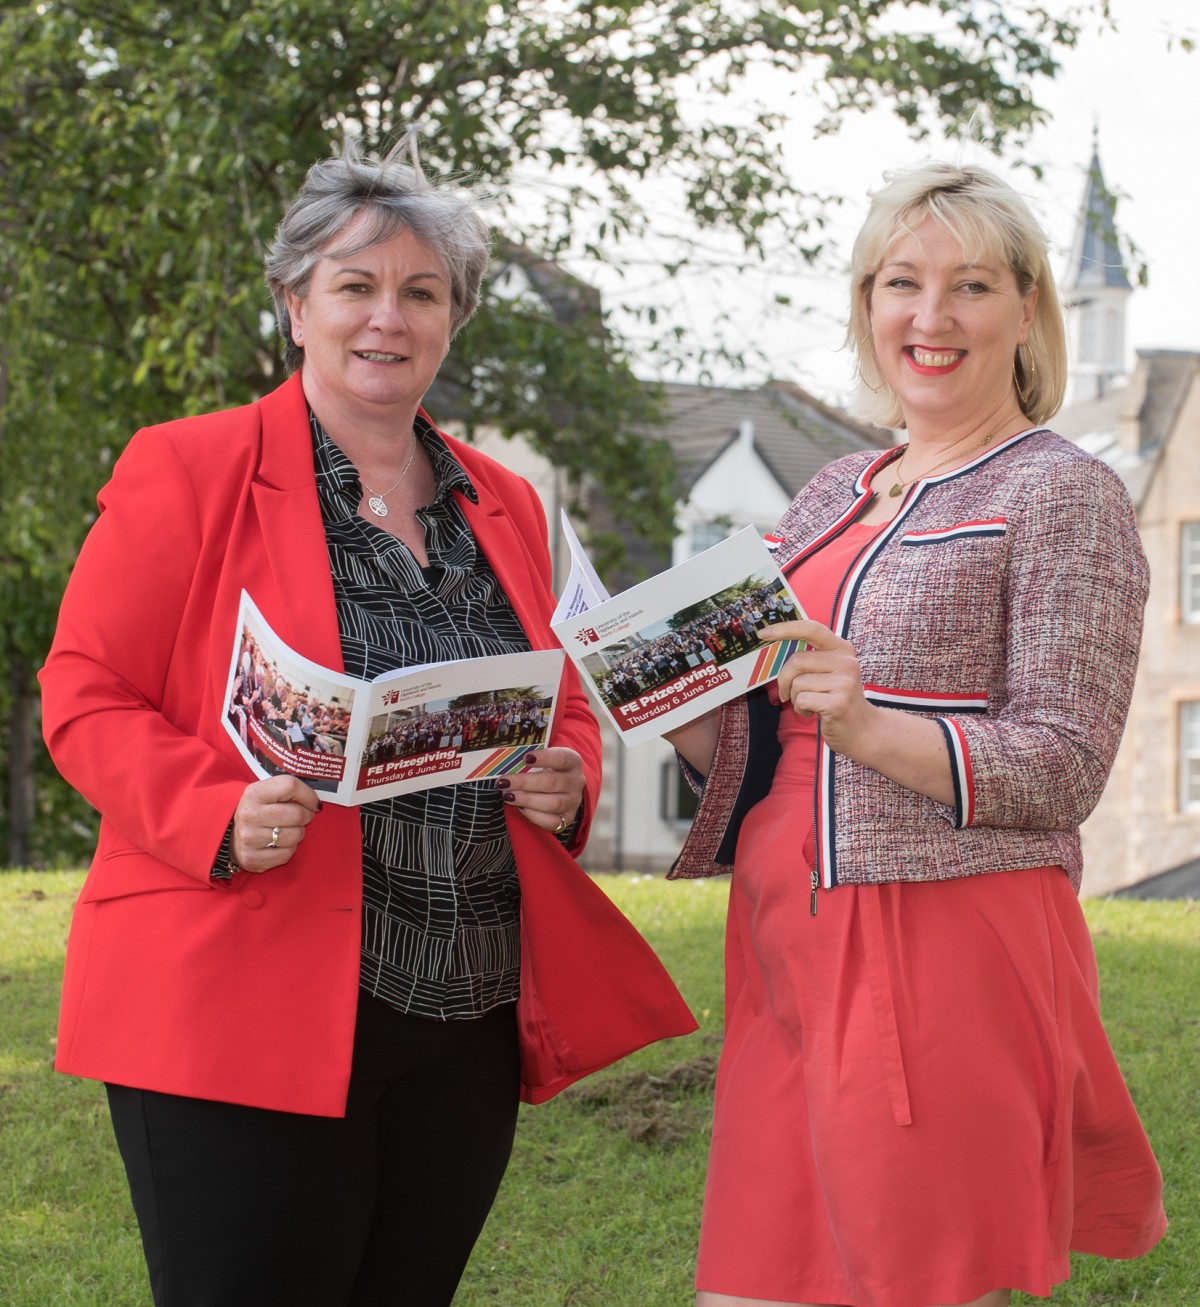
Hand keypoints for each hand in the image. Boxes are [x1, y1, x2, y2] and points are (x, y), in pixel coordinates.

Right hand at [229, 775, 321, 872]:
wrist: (229, 832)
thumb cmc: (257, 810)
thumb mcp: (266, 792)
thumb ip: (288, 790)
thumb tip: (316, 802)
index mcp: (254, 793)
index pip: (291, 786)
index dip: (308, 795)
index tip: (313, 802)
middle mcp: (249, 815)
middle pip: (297, 814)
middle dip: (306, 816)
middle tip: (302, 817)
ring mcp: (249, 838)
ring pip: (295, 836)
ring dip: (298, 833)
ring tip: (288, 830)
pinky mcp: (252, 858)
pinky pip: (287, 854)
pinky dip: (289, 849)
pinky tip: (279, 843)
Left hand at [495, 747, 584, 835]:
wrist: (562, 788)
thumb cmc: (546, 769)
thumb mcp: (543, 759)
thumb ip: (530, 758)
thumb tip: (507, 760)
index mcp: (572, 762)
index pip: (561, 758)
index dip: (544, 758)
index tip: (525, 758)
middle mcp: (576, 782)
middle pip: (552, 783)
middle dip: (525, 783)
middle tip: (504, 782)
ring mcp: (573, 802)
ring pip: (552, 804)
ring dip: (526, 800)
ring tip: (508, 796)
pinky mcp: (566, 818)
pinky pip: (551, 822)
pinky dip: (533, 815)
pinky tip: (520, 808)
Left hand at [759, 619, 876, 758]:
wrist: (863, 729)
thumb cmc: (837, 698)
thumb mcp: (829, 671)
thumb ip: (810, 658)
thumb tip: (774, 644)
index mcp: (842, 648)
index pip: (811, 629)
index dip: (785, 629)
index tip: (763, 634)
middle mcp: (846, 661)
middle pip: (796, 661)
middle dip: (784, 680)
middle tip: (789, 693)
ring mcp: (844, 682)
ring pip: (797, 684)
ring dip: (795, 698)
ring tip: (811, 704)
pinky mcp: (838, 703)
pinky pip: (801, 701)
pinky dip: (800, 710)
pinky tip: (814, 713)